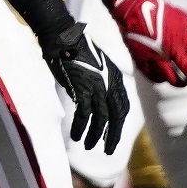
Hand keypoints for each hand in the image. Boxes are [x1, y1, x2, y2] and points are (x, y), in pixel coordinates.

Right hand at [42, 21, 128, 152]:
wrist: (63, 36)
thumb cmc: (75, 49)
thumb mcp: (96, 65)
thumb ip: (99, 81)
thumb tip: (94, 97)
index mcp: (116, 78)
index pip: (123, 107)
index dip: (119, 125)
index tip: (113, 136)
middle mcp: (111, 84)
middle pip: (116, 116)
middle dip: (112, 135)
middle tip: (107, 150)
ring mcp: (97, 86)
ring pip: (101, 118)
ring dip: (95, 135)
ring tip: (88, 146)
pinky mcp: (83, 88)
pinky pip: (84, 114)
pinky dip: (80, 127)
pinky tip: (75, 136)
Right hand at [107, 0, 186, 87]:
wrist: (136, 9)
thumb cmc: (163, 12)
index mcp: (184, 41)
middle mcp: (172, 52)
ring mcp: (156, 57)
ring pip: (170, 77)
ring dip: (178, 82)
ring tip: (181, 83)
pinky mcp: (142, 59)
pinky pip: (152, 75)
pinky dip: (159, 79)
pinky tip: (163, 78)